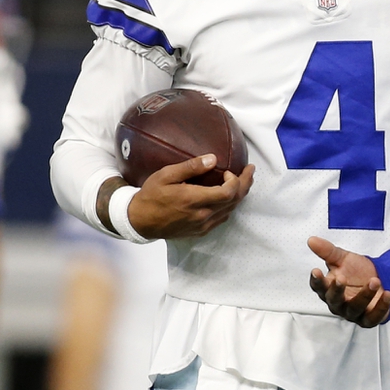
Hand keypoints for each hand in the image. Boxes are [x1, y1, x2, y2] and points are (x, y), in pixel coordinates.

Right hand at [125, 155, 254, 238]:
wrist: (139, 221)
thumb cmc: (151, 195)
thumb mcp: (166, 175)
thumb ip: (191, 167)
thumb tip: (213, 158)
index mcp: (194, 200)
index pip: (228, 193)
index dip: (236, 181)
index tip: (230, 170)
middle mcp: (202, 215)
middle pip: (234, 201)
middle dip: (246, 184)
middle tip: (250, 170)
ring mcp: (202, 225)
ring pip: (230, 210)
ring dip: (240, 195)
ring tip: (243, 180)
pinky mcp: (200, 231)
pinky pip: (222, 218)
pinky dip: (230, 205)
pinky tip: (228, 196)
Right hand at [308, 236, 389, 326]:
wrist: (379, 279)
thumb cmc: (356, 272)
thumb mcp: (343, 258)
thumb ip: (328, 251)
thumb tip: (311, 240)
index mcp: (329, 290)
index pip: (319, 287)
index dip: (317, 280)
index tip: (316, 270)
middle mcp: (339, 304)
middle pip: (334, 301)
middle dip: (337, 290)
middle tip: (341, 278)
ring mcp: (353, 313)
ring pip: (355, 309)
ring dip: (364, 295)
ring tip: (374, 281)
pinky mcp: (369, 319)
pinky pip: (374, 317)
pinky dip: (381, 307)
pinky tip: (388, 294)